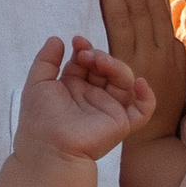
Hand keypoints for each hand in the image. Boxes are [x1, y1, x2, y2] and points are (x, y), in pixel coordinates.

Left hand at [13, 31, 158, 167]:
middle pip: (108, 69)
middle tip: (86, 55)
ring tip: (100, 62)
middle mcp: (93, 97)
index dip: (85, 49)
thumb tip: (58, 38)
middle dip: (99, 56)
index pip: (88, 62)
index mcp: (75, 87)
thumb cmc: (39, 119)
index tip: (77, 41)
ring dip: (117, 67)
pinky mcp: (122, 124)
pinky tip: (140, 83)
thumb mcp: (37, 82)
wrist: (47, 147)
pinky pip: (143, 110)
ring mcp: (109, 109)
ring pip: (125, 82)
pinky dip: (148, 97)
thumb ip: (46, 59)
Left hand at [94, 0, 185, 139]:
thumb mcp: (171, 72)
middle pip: (144, 8)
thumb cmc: (159, 107)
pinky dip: (112, 8)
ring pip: (131, 15)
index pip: (157, 10)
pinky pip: (119, 32)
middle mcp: (158, 51)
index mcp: (169, 50)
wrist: (151, 141)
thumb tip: (175, 10)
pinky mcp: (129, 72)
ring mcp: (144, 60)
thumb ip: (173, 42)